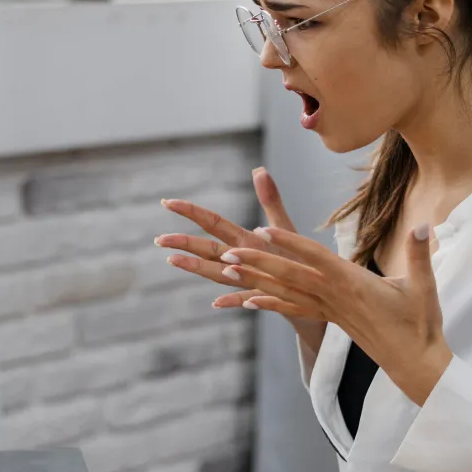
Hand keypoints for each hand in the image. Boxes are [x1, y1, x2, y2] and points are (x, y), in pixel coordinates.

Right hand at [155, 167, 326, 343]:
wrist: (312, 290)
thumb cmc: (296, 259)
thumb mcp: (283, 227)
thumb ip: (270, 200)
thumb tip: (258, 169)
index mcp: (246, 241)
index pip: (214, 223)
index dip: (191, 212)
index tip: (167, 203)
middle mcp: (242, 260)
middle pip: (209, 249)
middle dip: (184, 243)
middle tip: (159, 239)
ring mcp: (250, 279)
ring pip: (219, 272)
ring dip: (197, 267)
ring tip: (173, 261)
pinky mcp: (264, 297)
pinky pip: (246, 299)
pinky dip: (232, 299)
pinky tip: (217, 302)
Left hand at [219, 223, 452, 405]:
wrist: (416, 365)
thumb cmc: (422, 325)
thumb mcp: (424, 287)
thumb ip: (419, 254)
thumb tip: (424, 224)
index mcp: (353, 283)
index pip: (315, 257)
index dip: (289, 243)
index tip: (263, 230)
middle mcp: (334, 297)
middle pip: (290, 274)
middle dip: (257, 261)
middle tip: (226, 251)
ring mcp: (329, 310)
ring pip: (286, 291)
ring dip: (255, 279)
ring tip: (226, 268)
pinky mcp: (330, 319)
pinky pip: (294, 309)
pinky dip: (270, 303)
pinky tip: (247, 301)